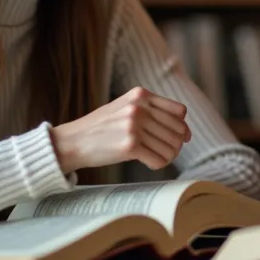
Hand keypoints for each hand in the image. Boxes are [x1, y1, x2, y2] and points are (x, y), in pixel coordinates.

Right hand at [49, 87, 191, 173]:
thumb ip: (152, 111)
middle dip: (176, 145)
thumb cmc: (101, 128)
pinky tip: (148, 163)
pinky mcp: (130, 146)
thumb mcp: (125, 107)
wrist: (72, 141)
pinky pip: (160, 160)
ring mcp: (134, 126)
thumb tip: (187, 132)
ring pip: (171, 147)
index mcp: (140, 95)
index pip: (180, 112)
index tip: (178, 138)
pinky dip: (158, 165)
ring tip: (154, 157)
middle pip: (179, 131)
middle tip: (164, 152)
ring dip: (168, 156)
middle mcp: (139, 108)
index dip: (182, 127)